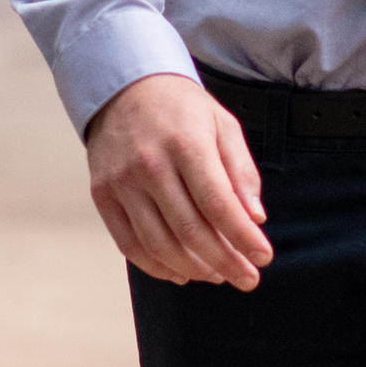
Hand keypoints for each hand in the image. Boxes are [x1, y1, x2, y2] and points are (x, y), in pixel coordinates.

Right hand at [85, 72, 270, 288]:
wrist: (123, 88)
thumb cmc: (182, 110)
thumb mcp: (223, 126)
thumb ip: (241, 172)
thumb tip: (254, 219)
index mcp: (185, 143)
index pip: (218, 203)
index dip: (243, 238)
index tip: (263, 259)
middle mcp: (149, 164)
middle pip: (190, 230)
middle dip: (224, 261)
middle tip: (247, 279)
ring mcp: (121, 182)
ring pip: (159, 244)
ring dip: (193, 269)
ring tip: (218, 275)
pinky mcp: (102, 195)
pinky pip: (130, 245)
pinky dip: (157, 267)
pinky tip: (181, 273)